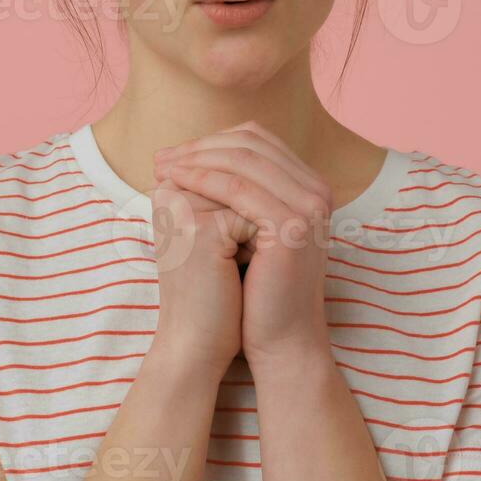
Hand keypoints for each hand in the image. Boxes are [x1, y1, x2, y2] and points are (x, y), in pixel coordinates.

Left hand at [154, 121, 335, 366]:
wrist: (281, 340)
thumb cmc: (258, 289)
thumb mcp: (250, 230)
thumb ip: (240, 191)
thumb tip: (193, 154)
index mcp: (310, 186)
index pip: (258, 140)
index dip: (213, 140)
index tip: (174, 154)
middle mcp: (318, 190)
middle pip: (251, 143)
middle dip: (201, 145)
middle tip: (162, 157)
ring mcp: (309, 206)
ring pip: (244, 160)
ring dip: (197, 157)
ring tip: (163, 167)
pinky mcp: (292, 225)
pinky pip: (239, 188)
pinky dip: (203, 179)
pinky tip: (177, 182)